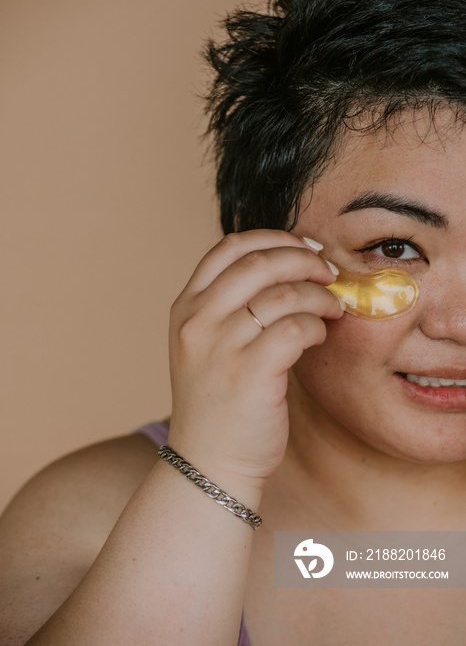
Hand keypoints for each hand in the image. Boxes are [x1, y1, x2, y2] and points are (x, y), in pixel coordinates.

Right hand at [167, 229, 343, 487]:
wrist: (208, 462)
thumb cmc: (218, 401)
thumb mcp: (207, 344)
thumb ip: (232, 305)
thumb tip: (291, 267)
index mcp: (186, 307)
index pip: (229, 247)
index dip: (274, 238)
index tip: (303, 247)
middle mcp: (197, 320)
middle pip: (259, 261)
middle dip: (304, 259)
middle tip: (329, 273)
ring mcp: (219, 347)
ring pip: (283, 293)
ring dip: (319, 296)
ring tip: (332, 309)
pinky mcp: (249, 374)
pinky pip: (296, 328)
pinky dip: (317, 326)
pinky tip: (319, 336)